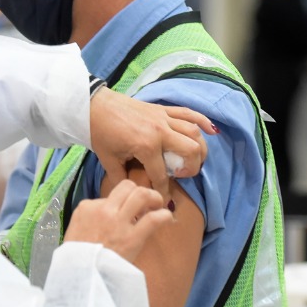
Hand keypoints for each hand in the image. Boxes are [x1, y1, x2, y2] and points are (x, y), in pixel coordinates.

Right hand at [64, 179, 172, 263]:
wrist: (81, 277)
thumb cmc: (77, 257)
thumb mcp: (75, 229)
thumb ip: (91, 217)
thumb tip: (110, 212)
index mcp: (87, 207)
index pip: (110, 195)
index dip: (120, 203)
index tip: (124, 213)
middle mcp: (104, 210)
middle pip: (128, 187)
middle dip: (140, 191)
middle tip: (147, 202)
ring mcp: (118, 222)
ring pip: (141, 194)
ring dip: (154, 197)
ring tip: (158, 205)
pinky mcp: (132, 237)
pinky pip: (153, 218)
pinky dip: (164, 215)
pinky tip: (167, 219)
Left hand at [89, 87, 215, 198]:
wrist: (93, 106)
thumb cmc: (100, 133)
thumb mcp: (109, 160)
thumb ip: (123, 178)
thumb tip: (134, 194)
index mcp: (146, 146)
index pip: (162, 175)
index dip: (163, 191)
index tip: (163, 200)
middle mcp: (160, 131)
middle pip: (191, 151)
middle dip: (191, 168)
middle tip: (181, 174)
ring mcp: (163, 118)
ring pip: (194, 133)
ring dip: (199, 148)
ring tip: (194, 159)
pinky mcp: (163, 109)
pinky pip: (188, 113)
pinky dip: (202, 121)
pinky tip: (212, 131)